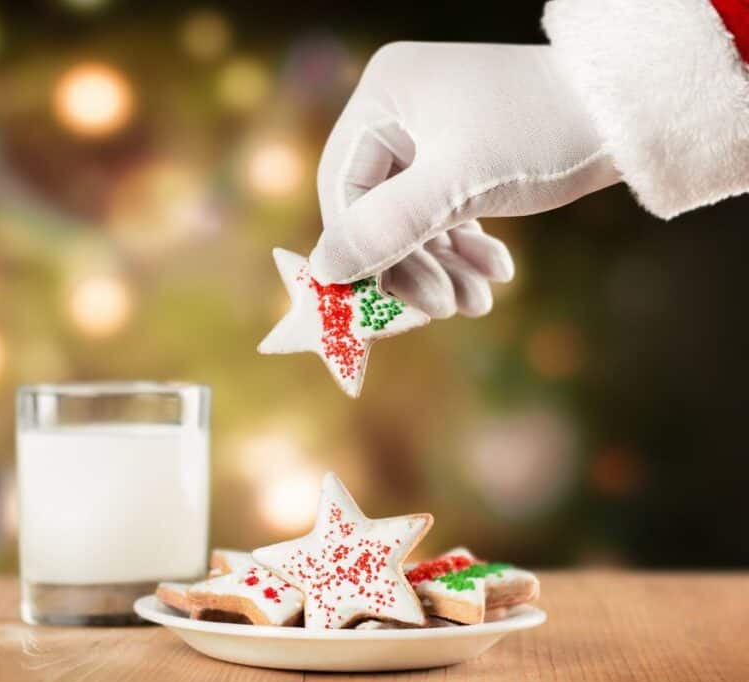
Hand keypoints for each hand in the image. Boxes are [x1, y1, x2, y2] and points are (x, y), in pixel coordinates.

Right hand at [310, 42, 618, 287]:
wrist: (633, 112)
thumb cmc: (544, 135)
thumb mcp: (459, 186)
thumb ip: (387, 228)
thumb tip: (323, 272)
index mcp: (382, 95)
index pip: (345, 189)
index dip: (360, 251)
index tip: (386, 305)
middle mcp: (399, 108)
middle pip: (377, 206)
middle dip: (412, 264)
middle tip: (441, 310)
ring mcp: (431, 130)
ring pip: (414, 215)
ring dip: (442, 266)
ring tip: (476, 305)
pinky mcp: (464, 151)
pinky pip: (445, 209)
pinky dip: (465, 246)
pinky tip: (494, 275)